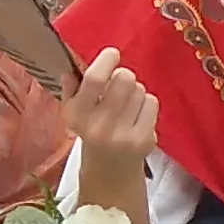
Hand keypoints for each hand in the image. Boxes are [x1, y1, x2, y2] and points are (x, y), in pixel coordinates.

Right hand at [60, 47, 157, 164]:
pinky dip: (146, 103)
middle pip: (124, 79)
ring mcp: (125, 134)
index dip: (106, 61)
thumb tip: (72, 69)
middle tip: (119, 84)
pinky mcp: (145, 139)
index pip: (94, 80)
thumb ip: (71, 90)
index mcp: (79, 116)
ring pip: (140, 89)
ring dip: (134, 91)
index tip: (112, 54)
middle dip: (123, 76)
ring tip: (126, 104)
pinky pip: (152, 102)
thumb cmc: (91, 132)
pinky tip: (137, 115)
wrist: (110, 169)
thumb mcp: (74, 113)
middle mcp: (101, 126)